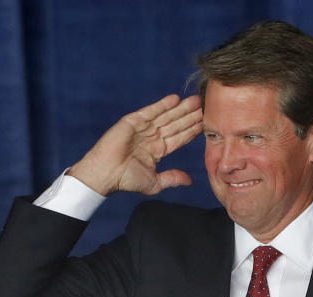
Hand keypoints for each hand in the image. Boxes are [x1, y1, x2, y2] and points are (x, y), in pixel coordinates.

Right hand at [69, 94, 202, 195]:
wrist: (106, 173)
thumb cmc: (126, 180)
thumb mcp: (155, 182)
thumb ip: (172, 178)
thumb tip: (190, 181)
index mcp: (158, 150)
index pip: (179, 138)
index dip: (192, 131)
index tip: (206, 124)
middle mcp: (152, 137)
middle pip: (175, 124)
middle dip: (190, 116)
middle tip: (205, 106)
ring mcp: (143, 128)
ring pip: (166, 116)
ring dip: (180, 108)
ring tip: (195, 101)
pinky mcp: (133, 121)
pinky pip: (151, 111)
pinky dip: (162, 105)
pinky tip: (175, 99)